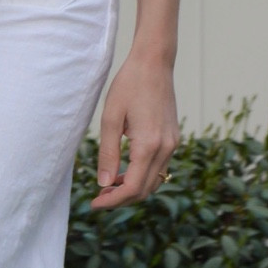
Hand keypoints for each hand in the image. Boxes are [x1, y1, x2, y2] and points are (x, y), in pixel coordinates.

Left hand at [91, 49, 178, 210]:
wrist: (154, 63)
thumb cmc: (128, 85)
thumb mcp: (110, 118)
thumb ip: (108, 154)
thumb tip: (104, 184)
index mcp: (149, 144)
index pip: (133, 187)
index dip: (113, 201)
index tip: (95, 204)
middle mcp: (166, 147)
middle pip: (145, 189)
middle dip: (122, 199)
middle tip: (98, 198)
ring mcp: (172, 144)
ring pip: (154, 181)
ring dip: (132, 189)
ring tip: (108, 187)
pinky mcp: (173, 138)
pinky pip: (159, 167)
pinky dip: (142, 176)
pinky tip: (123, 172)